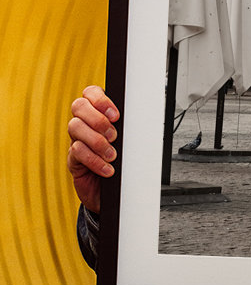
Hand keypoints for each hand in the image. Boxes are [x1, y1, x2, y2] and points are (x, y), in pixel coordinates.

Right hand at [67, 86, 119, 211]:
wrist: (114, 191)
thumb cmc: (123, 162)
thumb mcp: (128, 141)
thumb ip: (129, 128)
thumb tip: (141, 120)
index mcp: (98, 113)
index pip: (90, 93)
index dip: (100, 99)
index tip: (116, 115)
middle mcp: (85, 123)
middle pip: (79, 106)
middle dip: (98, 119)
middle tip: (114, 135)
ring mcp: (76, 140)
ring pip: (75, 127)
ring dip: (97, 141)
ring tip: (112, 154)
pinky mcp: (73, 159)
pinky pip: (77, 151)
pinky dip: (94, 160)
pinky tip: (107, 168)